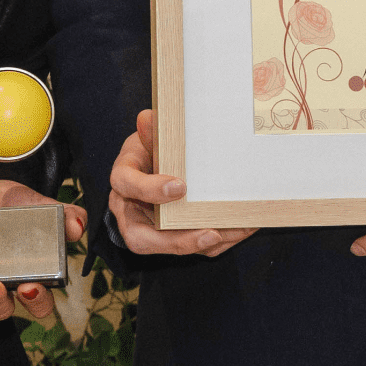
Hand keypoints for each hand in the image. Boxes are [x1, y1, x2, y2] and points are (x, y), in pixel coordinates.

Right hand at [107, 109, 256, 258]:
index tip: (179, 187)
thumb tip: (148, 118)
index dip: (150, 189)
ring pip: (171, 246)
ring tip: (237, 231)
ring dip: (205, 244)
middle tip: (211, 233)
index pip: (127, 186)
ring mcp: (149, 228)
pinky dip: (217, 241)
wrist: (151, 165)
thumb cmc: (148, 150)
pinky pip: (191, 245)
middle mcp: (130, 211)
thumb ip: (151, 132)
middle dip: (178, 241)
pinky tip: (243, 228)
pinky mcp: (170, 236)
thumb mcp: (148, 137)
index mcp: (122, 181)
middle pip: (142, 238)